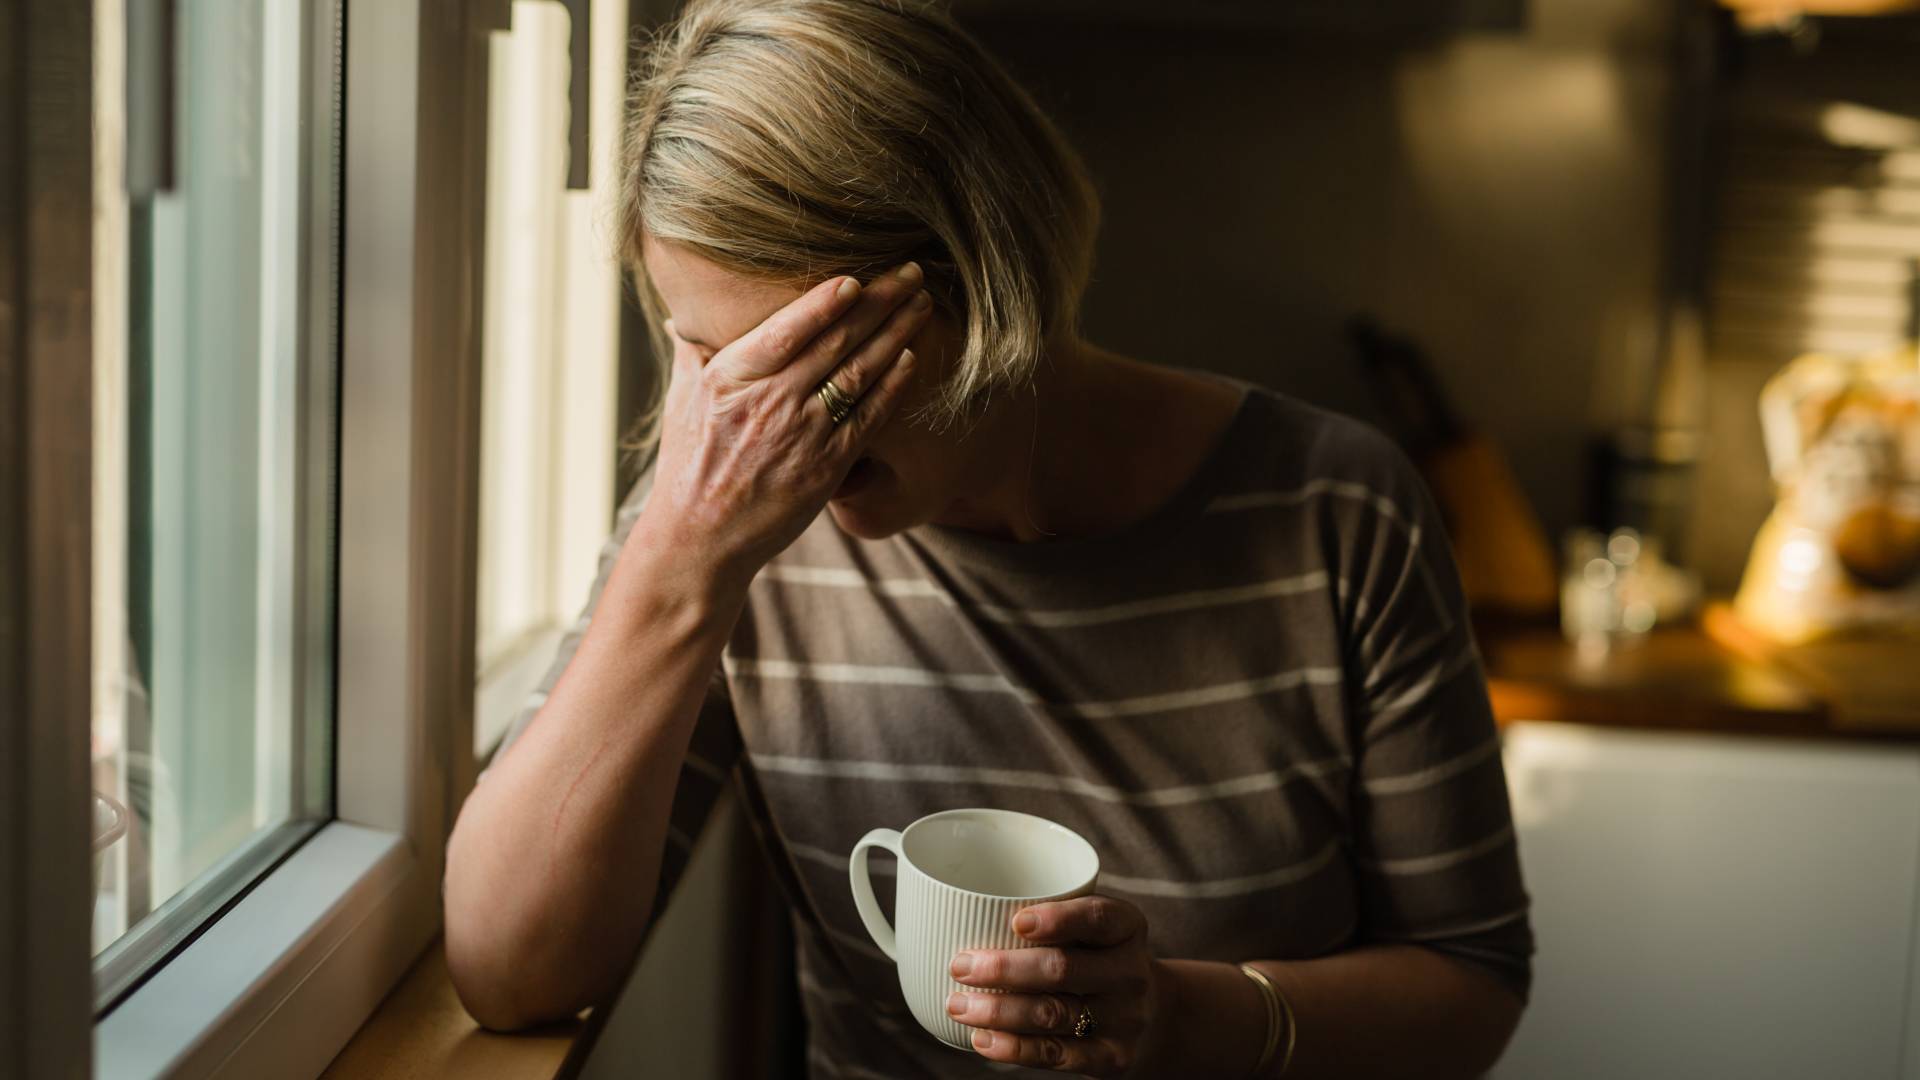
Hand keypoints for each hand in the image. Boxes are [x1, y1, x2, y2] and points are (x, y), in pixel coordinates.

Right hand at [644, 263, 930, 577]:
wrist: (701, 539)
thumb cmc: (687, 467)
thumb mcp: (680, 402)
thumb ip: (690, 353)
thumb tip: (680, 315)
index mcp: (731, 378)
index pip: (787, 331)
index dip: (825, 303)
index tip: (856, 278)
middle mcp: (770, 402)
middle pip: (836, 342)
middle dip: (880, 303)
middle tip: (911, 272)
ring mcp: (802, 434)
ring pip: (859, 373)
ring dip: (895, 334)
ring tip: (920, 304)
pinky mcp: (826, 466)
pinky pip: (867, 417)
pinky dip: (891, 386)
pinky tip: (909, 359)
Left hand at [947, 895, 1165, 1076]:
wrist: (1156, 1018)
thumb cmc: (1099, 960)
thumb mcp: (1095, 931)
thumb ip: (1051, 918)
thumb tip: (957, 912)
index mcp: (1127, 928)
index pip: (1098, 917)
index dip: (1058, 919)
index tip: (1015, 922)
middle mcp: (1130, 972)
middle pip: (1063, 969)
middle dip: (1005, 968)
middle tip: (960, 966)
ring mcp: (1124, 1018)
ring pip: (1052, 1013)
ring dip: (997, 1010)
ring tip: (957, 1005)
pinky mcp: (1111, 1057)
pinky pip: (1056, 1054)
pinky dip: (1013, 1048)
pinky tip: (982, 1039)